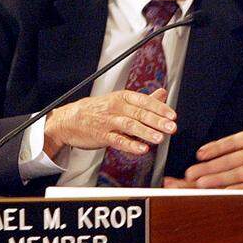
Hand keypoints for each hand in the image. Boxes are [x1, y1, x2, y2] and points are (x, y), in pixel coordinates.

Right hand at [44, 88, 176, 157]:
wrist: (69, 119)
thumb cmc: (99, 110)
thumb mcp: (120, 100)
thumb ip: (144, 100)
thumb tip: (163, 93)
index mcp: (123, 97)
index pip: (144, 101)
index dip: (159, 108)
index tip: (173, 115)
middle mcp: (116, 108)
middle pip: (139, 113)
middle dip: (157, 121)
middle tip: (172, 128)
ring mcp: (108, 122)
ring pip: (129, 126)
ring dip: (146, 132)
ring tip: (160, 139)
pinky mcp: (101, 136)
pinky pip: (117, 140)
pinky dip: (130, 145)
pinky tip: (142, 149)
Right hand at [180, 72, 242, 189]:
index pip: (234, 141)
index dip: (216, 148)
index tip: (198, 153)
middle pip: (228, 161)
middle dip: (207, 168)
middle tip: (185, 175)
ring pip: (236, 174)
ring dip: (216, 179)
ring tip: (195, 184)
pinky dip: (237, 188)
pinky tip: (222, 191)